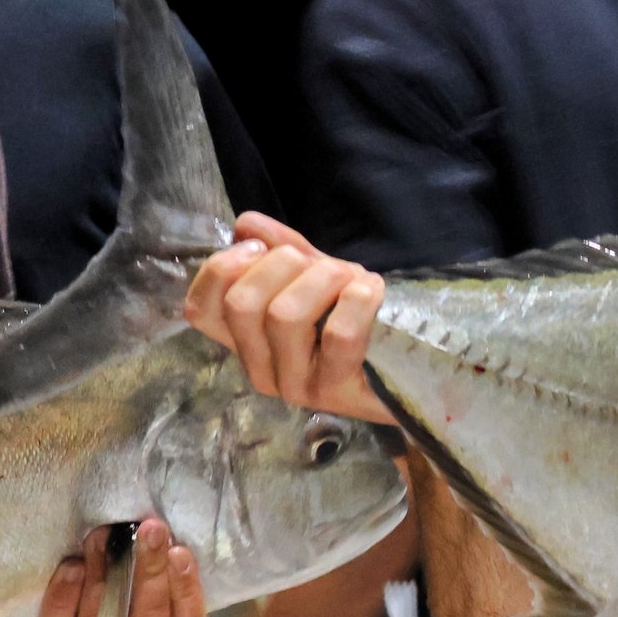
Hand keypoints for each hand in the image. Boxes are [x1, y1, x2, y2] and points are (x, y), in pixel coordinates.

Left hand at [0, 520, 206, 616]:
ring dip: (104, 574)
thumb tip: (156, 534)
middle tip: (150, 530)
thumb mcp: (125, 607)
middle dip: (151, 570)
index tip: (179, 551)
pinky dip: (66, 596)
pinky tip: (71, 567)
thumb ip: (143, 583)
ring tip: (101, 537)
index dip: (187, 590)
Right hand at [184, 213, 393, 423]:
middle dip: (283, 265)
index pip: (201, 309)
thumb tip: (246, 224)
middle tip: (323, 265)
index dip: (222, 268)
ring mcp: (298, 386)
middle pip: (242, 304)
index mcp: (247, 342)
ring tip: (356, 279)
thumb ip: (283, 250)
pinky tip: (372, 292)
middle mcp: (262, 370)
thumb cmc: (361, 321)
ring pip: (285, 316)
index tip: (259, 249)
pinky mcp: (338, 392)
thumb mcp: (318, 279)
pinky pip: (338, 335)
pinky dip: (358, 300)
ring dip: (325, 279)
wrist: (417, 372)